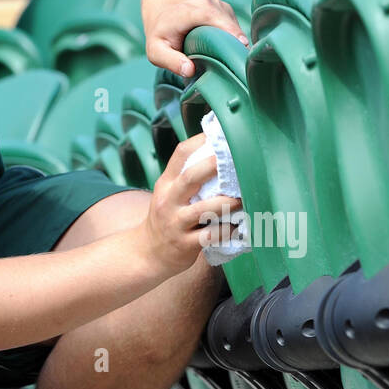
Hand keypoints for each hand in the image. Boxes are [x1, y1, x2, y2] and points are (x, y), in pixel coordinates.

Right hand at [136, 132, 243, 273]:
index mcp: (166, 184)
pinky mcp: (185, 244)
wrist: (147, 253)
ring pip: (202, 210)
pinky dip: (226, 231)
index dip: (200, 142)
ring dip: (226, 203)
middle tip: (235, 160)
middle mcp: (168, 201)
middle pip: (190, 177)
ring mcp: (176, 223)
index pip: (180, 154)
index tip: (220, 136)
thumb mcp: (168, 193)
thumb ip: (186, 176)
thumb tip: (218, 154)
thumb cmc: (167, 217)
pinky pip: (209, 236)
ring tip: (242, 199)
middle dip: (213, 167)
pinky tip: (237, 227)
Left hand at [144, 0, 246, 77]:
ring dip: (236, 39)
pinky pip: (234, 23)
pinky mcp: (224, 8)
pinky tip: (230, 50)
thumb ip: (171, 61)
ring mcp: (215, 3)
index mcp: (185, 11)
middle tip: (243, 59)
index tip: (241, 43)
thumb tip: (190, 70)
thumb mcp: (157, 52)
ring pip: (232, 21)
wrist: (165, 18)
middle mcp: (202, 2)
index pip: (208, 15)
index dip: (226, 27)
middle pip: (225, 18)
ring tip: (234, 58)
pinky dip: (235, 37)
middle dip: (236, 38)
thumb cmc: (162, 38)